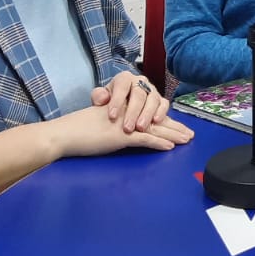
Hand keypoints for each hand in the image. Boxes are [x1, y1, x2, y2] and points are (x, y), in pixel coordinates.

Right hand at [54, 104, 193, 157]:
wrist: (64, 133)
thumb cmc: (78, 131)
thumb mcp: (101, 123)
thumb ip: (116, 125)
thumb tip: (129, 131)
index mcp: (123, 108)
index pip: (148, 113)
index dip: (165, 120)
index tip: (177, 127)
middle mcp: (126, 112)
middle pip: (155, 119)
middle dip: (174, 127)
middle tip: (190, 135)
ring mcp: (124, 123)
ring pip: (154, 128)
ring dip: (172, 135)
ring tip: (186, 140)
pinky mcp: (120, 135)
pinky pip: (143, 139)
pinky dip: (158, 143)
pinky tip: (169, 147)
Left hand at [90, 71, 170, 132]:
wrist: (121, 106)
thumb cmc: (110, 102)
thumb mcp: (100, 98)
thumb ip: (98, 96)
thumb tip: (102, 99)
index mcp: (124, 78)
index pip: (122, 86)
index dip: (117, 101)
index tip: (112, 116)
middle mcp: (140, 81)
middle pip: (139, 94)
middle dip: (133, 112)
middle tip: (127, 128)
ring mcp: (152, 90)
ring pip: (153, 99)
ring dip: (147, 114)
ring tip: (140, 128)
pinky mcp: (161, 100)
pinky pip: (164, 104)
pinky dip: (161, 112)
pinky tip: (155, 122)